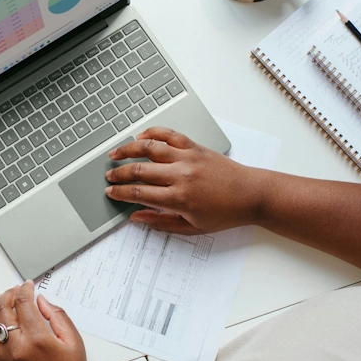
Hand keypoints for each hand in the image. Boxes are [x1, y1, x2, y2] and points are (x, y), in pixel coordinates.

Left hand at [0, 281, 92, 360]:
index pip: (23, 303)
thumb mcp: (74, 344)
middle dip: (7, 294)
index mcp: (37, 341)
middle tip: (15, 291)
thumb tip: (41, 301)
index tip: (28, 285)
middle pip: (1, 310)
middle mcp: (15, 350)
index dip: (24, 289)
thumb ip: (58, 317)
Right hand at [105, 127, 262, 233]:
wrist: (251, 195)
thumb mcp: (192, 228)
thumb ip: (161, 222)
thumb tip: (137, 217)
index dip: (120, 193)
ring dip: (128, 149)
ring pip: (149, 148)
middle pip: (139, 170)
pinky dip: (153, 133)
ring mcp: (187, 158)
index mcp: (178, 198)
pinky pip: (169, 135)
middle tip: (109, 176)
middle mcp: (180, 175)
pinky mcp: (195, 147)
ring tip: (115, 153)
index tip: (110, 192)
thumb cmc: (225, 213)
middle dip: (119, 173)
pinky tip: (141, 136)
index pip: (139, 193)